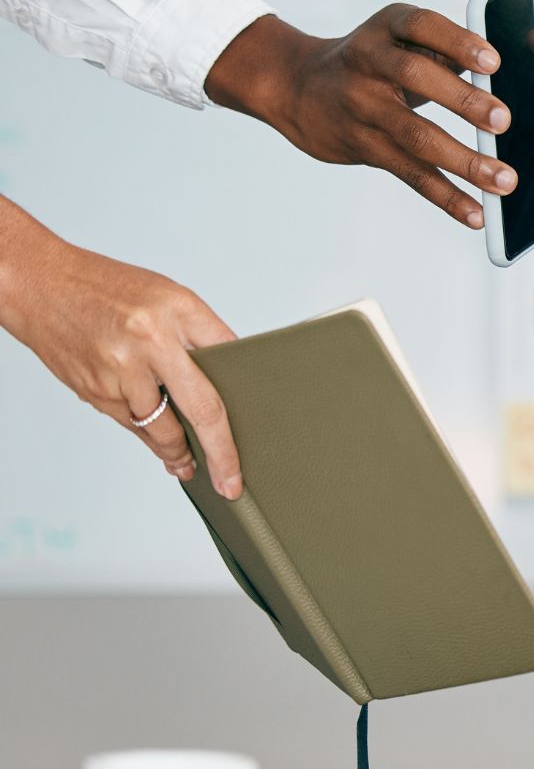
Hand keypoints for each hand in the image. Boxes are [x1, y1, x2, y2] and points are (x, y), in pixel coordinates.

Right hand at [0, 203, 242, 497]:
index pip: (229, 364)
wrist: (40, 285)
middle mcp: (150, 342)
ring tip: (190, 465)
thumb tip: (232, 376)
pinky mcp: (94, 391)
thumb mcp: (169, 296)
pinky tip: (160, 447)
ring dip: (178, 452)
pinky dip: (147, 437)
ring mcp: (119, 371)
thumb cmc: (109, 288)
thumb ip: (201, 334)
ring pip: (160, 428)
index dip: (247, 397)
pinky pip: (131, 424)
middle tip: (231, 483)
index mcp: (177, 311)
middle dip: (219, 453)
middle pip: (201, 409)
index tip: (258, 429)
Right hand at [205, 6, 533, 228]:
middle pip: (416, 78)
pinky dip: (445, 196)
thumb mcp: (421, 40)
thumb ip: (486, 43)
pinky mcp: (363, 146)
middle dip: (463, 100)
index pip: (422, 25)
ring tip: (505, 181)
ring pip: (415, 135)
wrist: (301, 87)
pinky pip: (409, 174)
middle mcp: (370, 62)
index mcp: (390, 26)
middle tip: (505, 120)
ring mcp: (363, 106)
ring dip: (463, 161)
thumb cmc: (386, 60)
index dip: (457, 41)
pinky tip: (477, 214)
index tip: (494, 61)